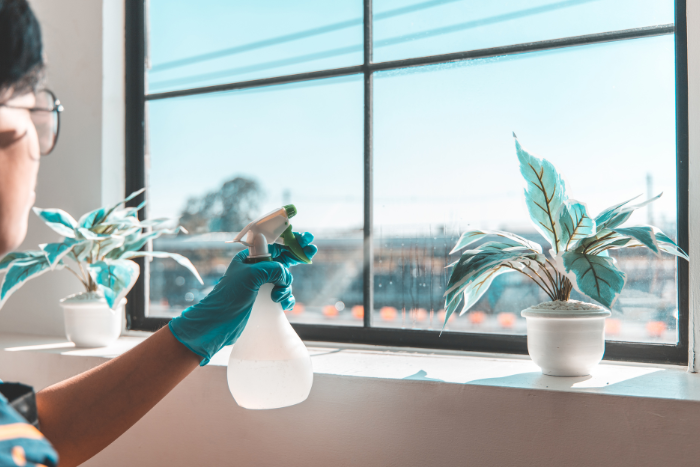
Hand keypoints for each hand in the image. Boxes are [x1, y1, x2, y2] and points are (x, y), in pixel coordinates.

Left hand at [169, 232, 316, 364]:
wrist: (218, 322)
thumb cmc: (229, 296)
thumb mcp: (252, 275)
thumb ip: (273, 268)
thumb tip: (285, 272)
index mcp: (250, 258)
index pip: (274, 244)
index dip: (291, 241)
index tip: (306, 239)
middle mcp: (256, 268)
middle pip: (283, 259)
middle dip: (297, 256)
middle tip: (311, 251)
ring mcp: (261, 284)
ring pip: (285, 279)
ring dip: (287, 287)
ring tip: (278, 297)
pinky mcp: (264, 299)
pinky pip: (283, 295)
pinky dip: (286, 299)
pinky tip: (283, 305)